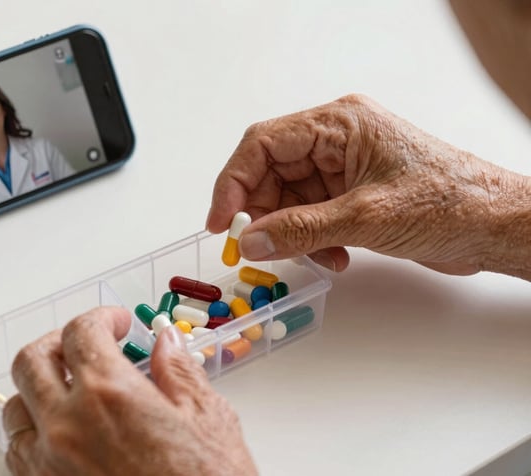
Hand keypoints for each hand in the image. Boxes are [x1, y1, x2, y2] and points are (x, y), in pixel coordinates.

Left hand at [3, 306, 257, 475]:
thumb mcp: (209, 421)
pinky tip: (61, 434)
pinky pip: (18, 456)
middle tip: (84, 345)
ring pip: (15, 410)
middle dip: (56, 343)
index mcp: (110, 395)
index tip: (116, 323)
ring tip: (68, 389)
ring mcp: (49, 466)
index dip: (100, 317)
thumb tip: (166, 344)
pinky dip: (33, 434)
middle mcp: (67, 426)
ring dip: (38, 390)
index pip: (81, 333)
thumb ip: (179, 372)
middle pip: (31, 362)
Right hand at [206, 94, 527, 275]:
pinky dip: (310, 240)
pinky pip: (309, 216)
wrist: (497, 226)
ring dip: (290, 233)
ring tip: (313, 256)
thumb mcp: (365, 218)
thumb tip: (250, 241)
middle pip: (270, 174)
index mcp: (338, 125)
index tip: (222, 222)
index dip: (234, 183)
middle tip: (256, 248)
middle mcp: (336, 142)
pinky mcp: (351, 196)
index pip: (263, 144)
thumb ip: (300, 230)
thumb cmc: (450, 202)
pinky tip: (334, 257)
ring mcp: (344, 169)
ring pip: (288, 200)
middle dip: (262, 214)